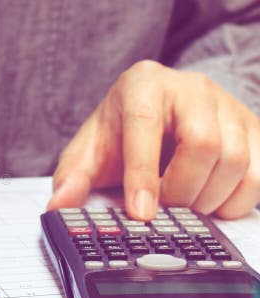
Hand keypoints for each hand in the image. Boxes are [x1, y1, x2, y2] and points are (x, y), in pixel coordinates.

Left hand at [47, 60, 259, 219]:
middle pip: (202, 144)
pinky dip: (238, 200)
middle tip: (163, 210)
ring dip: (209, 198)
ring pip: (236, 159)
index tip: (141, 212)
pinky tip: (213, 203)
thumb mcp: (89, 152)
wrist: (153, 118)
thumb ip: (72, 177)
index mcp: (143, 84)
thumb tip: (58, 206)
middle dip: (181, 190)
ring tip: (185, 206)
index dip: (144, 174)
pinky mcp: (254, 126)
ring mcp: (228, 103)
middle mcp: (191, 86)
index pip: (146, 126)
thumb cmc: (119, 134)